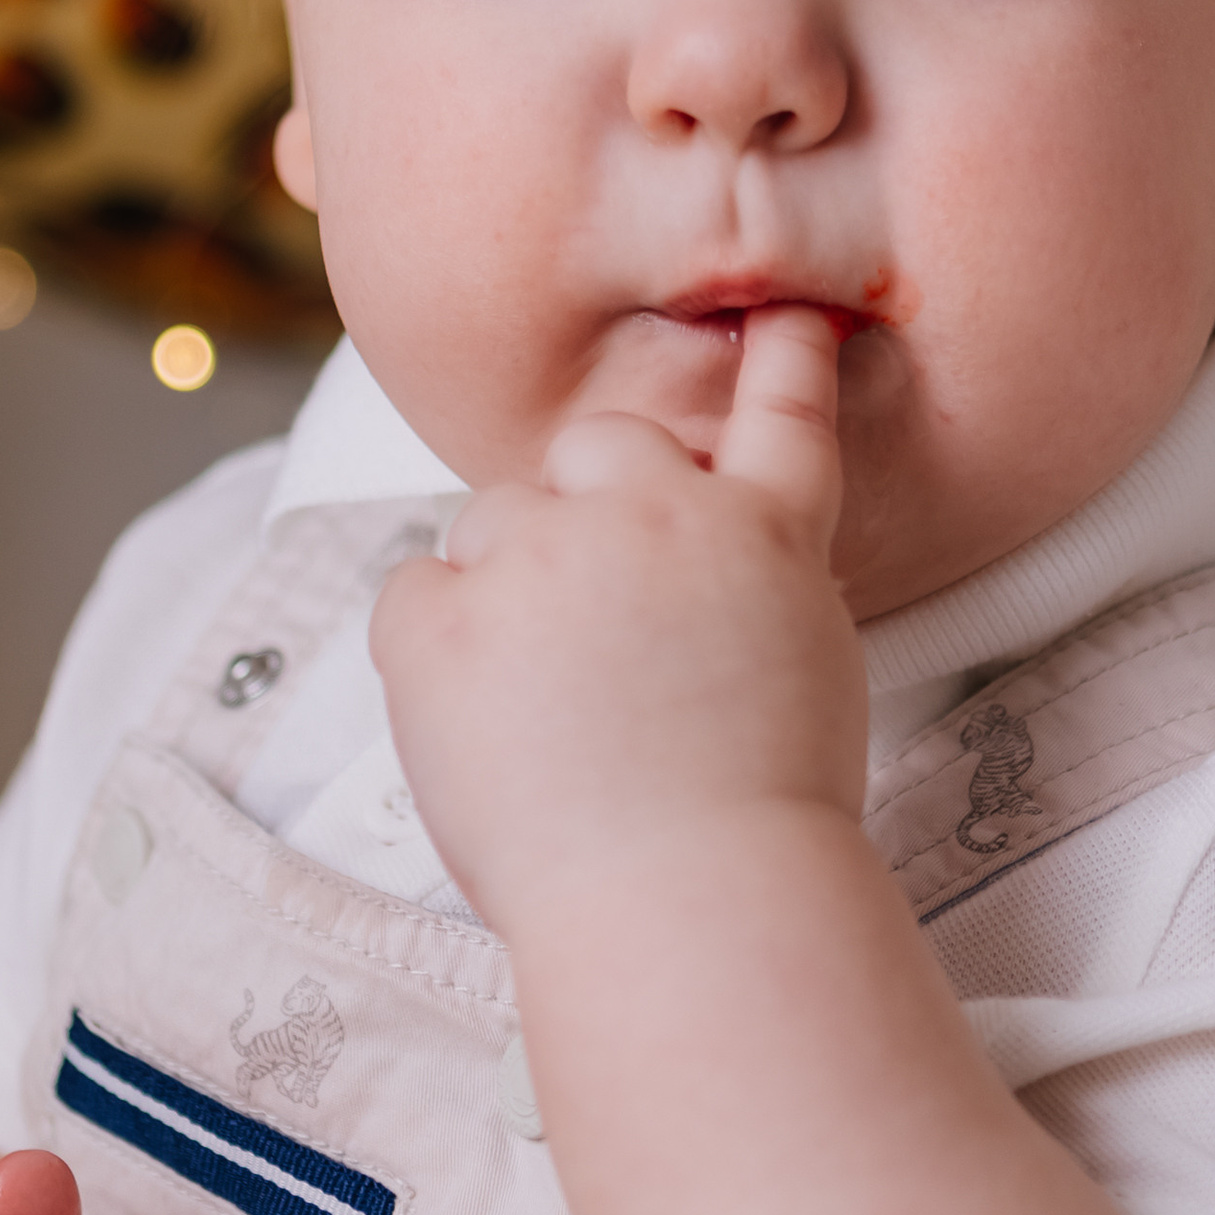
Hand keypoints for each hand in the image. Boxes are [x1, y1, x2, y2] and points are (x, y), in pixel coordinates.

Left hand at [371, 305, 868, 939]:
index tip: (789, 315)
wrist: (692, 900)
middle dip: (588, 509)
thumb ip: (746, 597)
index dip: (785, 357)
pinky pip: (411, 595)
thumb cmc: (758, 823)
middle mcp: (651, 513)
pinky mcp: (444, 619)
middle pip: (597, 449)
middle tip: (599, 624)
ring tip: (547, 710)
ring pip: (493, 523)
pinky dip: (432, 652)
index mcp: (762, 534)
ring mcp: (543, 557)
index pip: (781, 416)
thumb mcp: (802, 672)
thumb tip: (688, 594)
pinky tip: (482, 726)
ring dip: (508, 587)